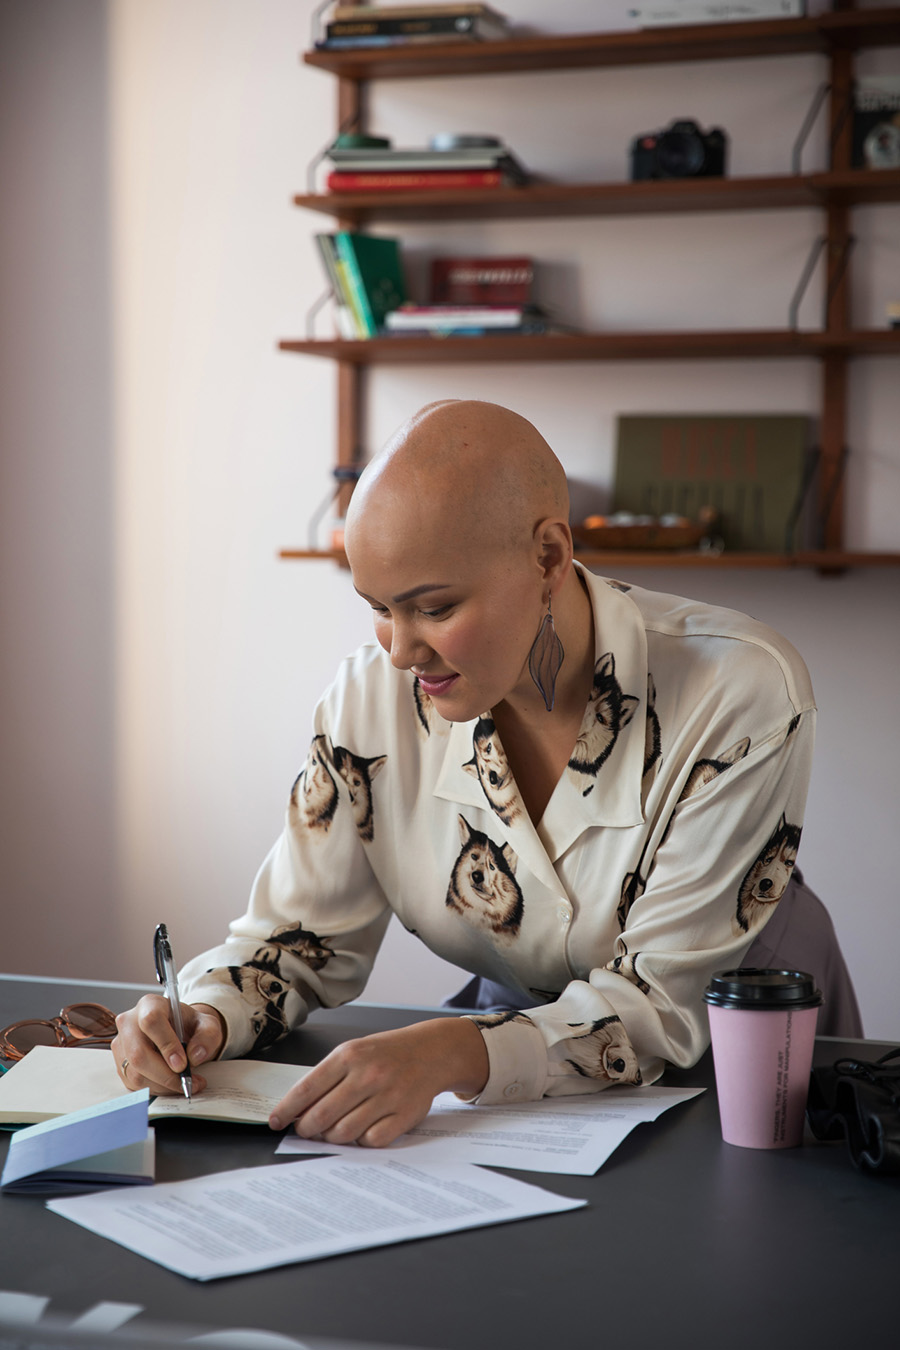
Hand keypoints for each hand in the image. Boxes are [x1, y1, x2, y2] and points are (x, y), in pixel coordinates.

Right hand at [112, 995, 226, 1095]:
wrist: (180, 1033)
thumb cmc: (190, 1026)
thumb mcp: (208, 1025)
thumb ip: (207, 1036)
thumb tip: (194, 1056)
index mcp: (150, 1004)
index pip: (151, 1022)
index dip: (166, 1045)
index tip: (182, 1064)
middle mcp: (129, 1022)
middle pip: (138, 1053)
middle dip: (165, 1075)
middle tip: (187, 1081)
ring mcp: (121, 1044)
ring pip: (135, 1073)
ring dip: (162, 1085)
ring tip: (183, 1083)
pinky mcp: (120, 1064)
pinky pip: (133, 1084)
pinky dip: (155, 1089)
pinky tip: (170, 1084)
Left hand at [268, 1017, 488, 1147]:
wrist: (430, 1051)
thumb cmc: (385, 1053)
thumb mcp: (354, 1052)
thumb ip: (327, 1078)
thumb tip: (297, 1110)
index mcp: (349, 1056)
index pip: (306, 1089)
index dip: (286, 1110)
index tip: (275, 1122)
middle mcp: (367, 1075)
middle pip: (321, 1116)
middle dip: (307, 1129)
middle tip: (306, 1129)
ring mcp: (387, 1096)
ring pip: (343, 1133)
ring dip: (332, 1137)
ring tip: (334, 1129)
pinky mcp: (404, 1115)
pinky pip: (371, 1141)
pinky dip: (361, 1140)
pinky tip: (362, 1129)